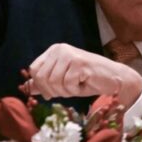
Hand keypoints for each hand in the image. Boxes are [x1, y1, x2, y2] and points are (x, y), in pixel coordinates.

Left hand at [26, 43, 141, 107]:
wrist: (113, 78)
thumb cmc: (88, 79)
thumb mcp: (62, 80)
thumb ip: (45, 82)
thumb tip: (27, 87)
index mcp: (54, 50)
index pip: (34, 70)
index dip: (40, 85)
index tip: (51, 92)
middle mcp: (60, 49)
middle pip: (41, 78)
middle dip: (53, 91)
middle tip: (67, 90)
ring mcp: (70, 55)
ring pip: (54, 82)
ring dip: (66, 91)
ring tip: (77, 85)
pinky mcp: (79, 63)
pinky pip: (67, 85)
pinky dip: (75, 90)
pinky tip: (84, 83)